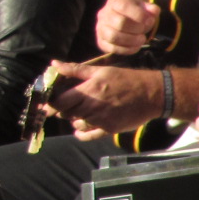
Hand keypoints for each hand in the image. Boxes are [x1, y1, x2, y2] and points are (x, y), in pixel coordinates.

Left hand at [46, 60, 164, 137]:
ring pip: (77, 124)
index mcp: (87, 91)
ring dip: (73, 120)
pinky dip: (82, 134)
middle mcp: (92, 107)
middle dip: (62, 110)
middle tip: (63, 106)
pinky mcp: (110, 129)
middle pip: (66, 113)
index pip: (59, 102)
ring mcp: (101, 120)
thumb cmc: (125, 79)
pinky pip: (90, 135)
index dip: (50, 103)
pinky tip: (79, 130)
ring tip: (77, 113)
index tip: (45, 103)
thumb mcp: (100, 70)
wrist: (152, 94)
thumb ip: (75, 70)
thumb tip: (54, 64)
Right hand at [95, 0, 156, 55]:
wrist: (124, 18)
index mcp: (114, 2)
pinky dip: (127, 49)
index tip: (150, 20)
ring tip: (141, 39)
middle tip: (144, 30)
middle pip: (119, 22)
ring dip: (132, 40)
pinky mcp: (101, 42)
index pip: (123, 6)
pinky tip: (136, 46)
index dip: (139, 15)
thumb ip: (151, 8)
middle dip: (136, 28)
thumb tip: (153, 11)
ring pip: (113, 36)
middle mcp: (104, 14)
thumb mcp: (144, 7)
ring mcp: (100, 28)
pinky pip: (112, 48)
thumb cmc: (136, 13)